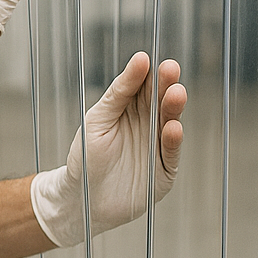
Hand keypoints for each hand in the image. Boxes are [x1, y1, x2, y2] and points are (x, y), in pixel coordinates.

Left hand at [30, 53, 186, 246]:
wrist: (81, 198)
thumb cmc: (85, 155)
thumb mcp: (98, 119)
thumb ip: (118, 93)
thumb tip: (140, 59)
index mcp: (130, 110)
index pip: (144, 88)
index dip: (151, 76)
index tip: (155, 62)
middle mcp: (147, 126)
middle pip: (159, 103)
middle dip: (165, 86)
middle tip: (171, 70)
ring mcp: (156, 148)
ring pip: (169, 124)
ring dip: (173, 109)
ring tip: (175, 93)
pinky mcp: (163, 172)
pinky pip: (170, 154)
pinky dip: (173, 141)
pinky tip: (173, 127)